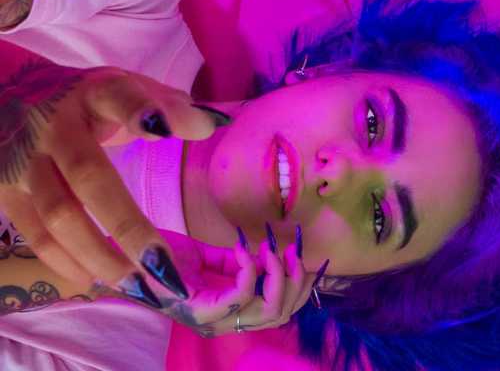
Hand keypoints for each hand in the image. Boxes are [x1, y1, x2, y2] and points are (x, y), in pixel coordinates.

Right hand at [0, 58, 220, 300]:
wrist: (6, 94)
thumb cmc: (85, 100)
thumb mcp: (124, 87)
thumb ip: (167, 104)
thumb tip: (212, 124)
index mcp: (93, 93)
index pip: (117, 96)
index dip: (139, 112)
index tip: (164, 131)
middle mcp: (55, 126)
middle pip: (88, 176)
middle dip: (127, 225)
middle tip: (163, 266)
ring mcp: (23, 159)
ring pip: (56, 214)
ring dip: (97, 254)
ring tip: (137, 285)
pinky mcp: (4, 187)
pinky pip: (32, 231)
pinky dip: (63, 260)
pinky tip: (95, 279)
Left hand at [116, 227, 325, 337]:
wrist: (129, 252)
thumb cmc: (163, 256)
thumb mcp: (208, 257)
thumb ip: (233, 262)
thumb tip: (259, 256)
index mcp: (226, 312)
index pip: (277, 313)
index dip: (296, 287)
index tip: (295, 254)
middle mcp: (222, 322)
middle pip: (279, 315)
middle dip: (295, 282)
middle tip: (292, 252)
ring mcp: (211, 318)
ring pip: (267, 310)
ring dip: (278, 276)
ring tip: (272, 250)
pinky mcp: (199, 310)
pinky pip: (241, 296)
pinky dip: (250, 270)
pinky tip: (243, 250)